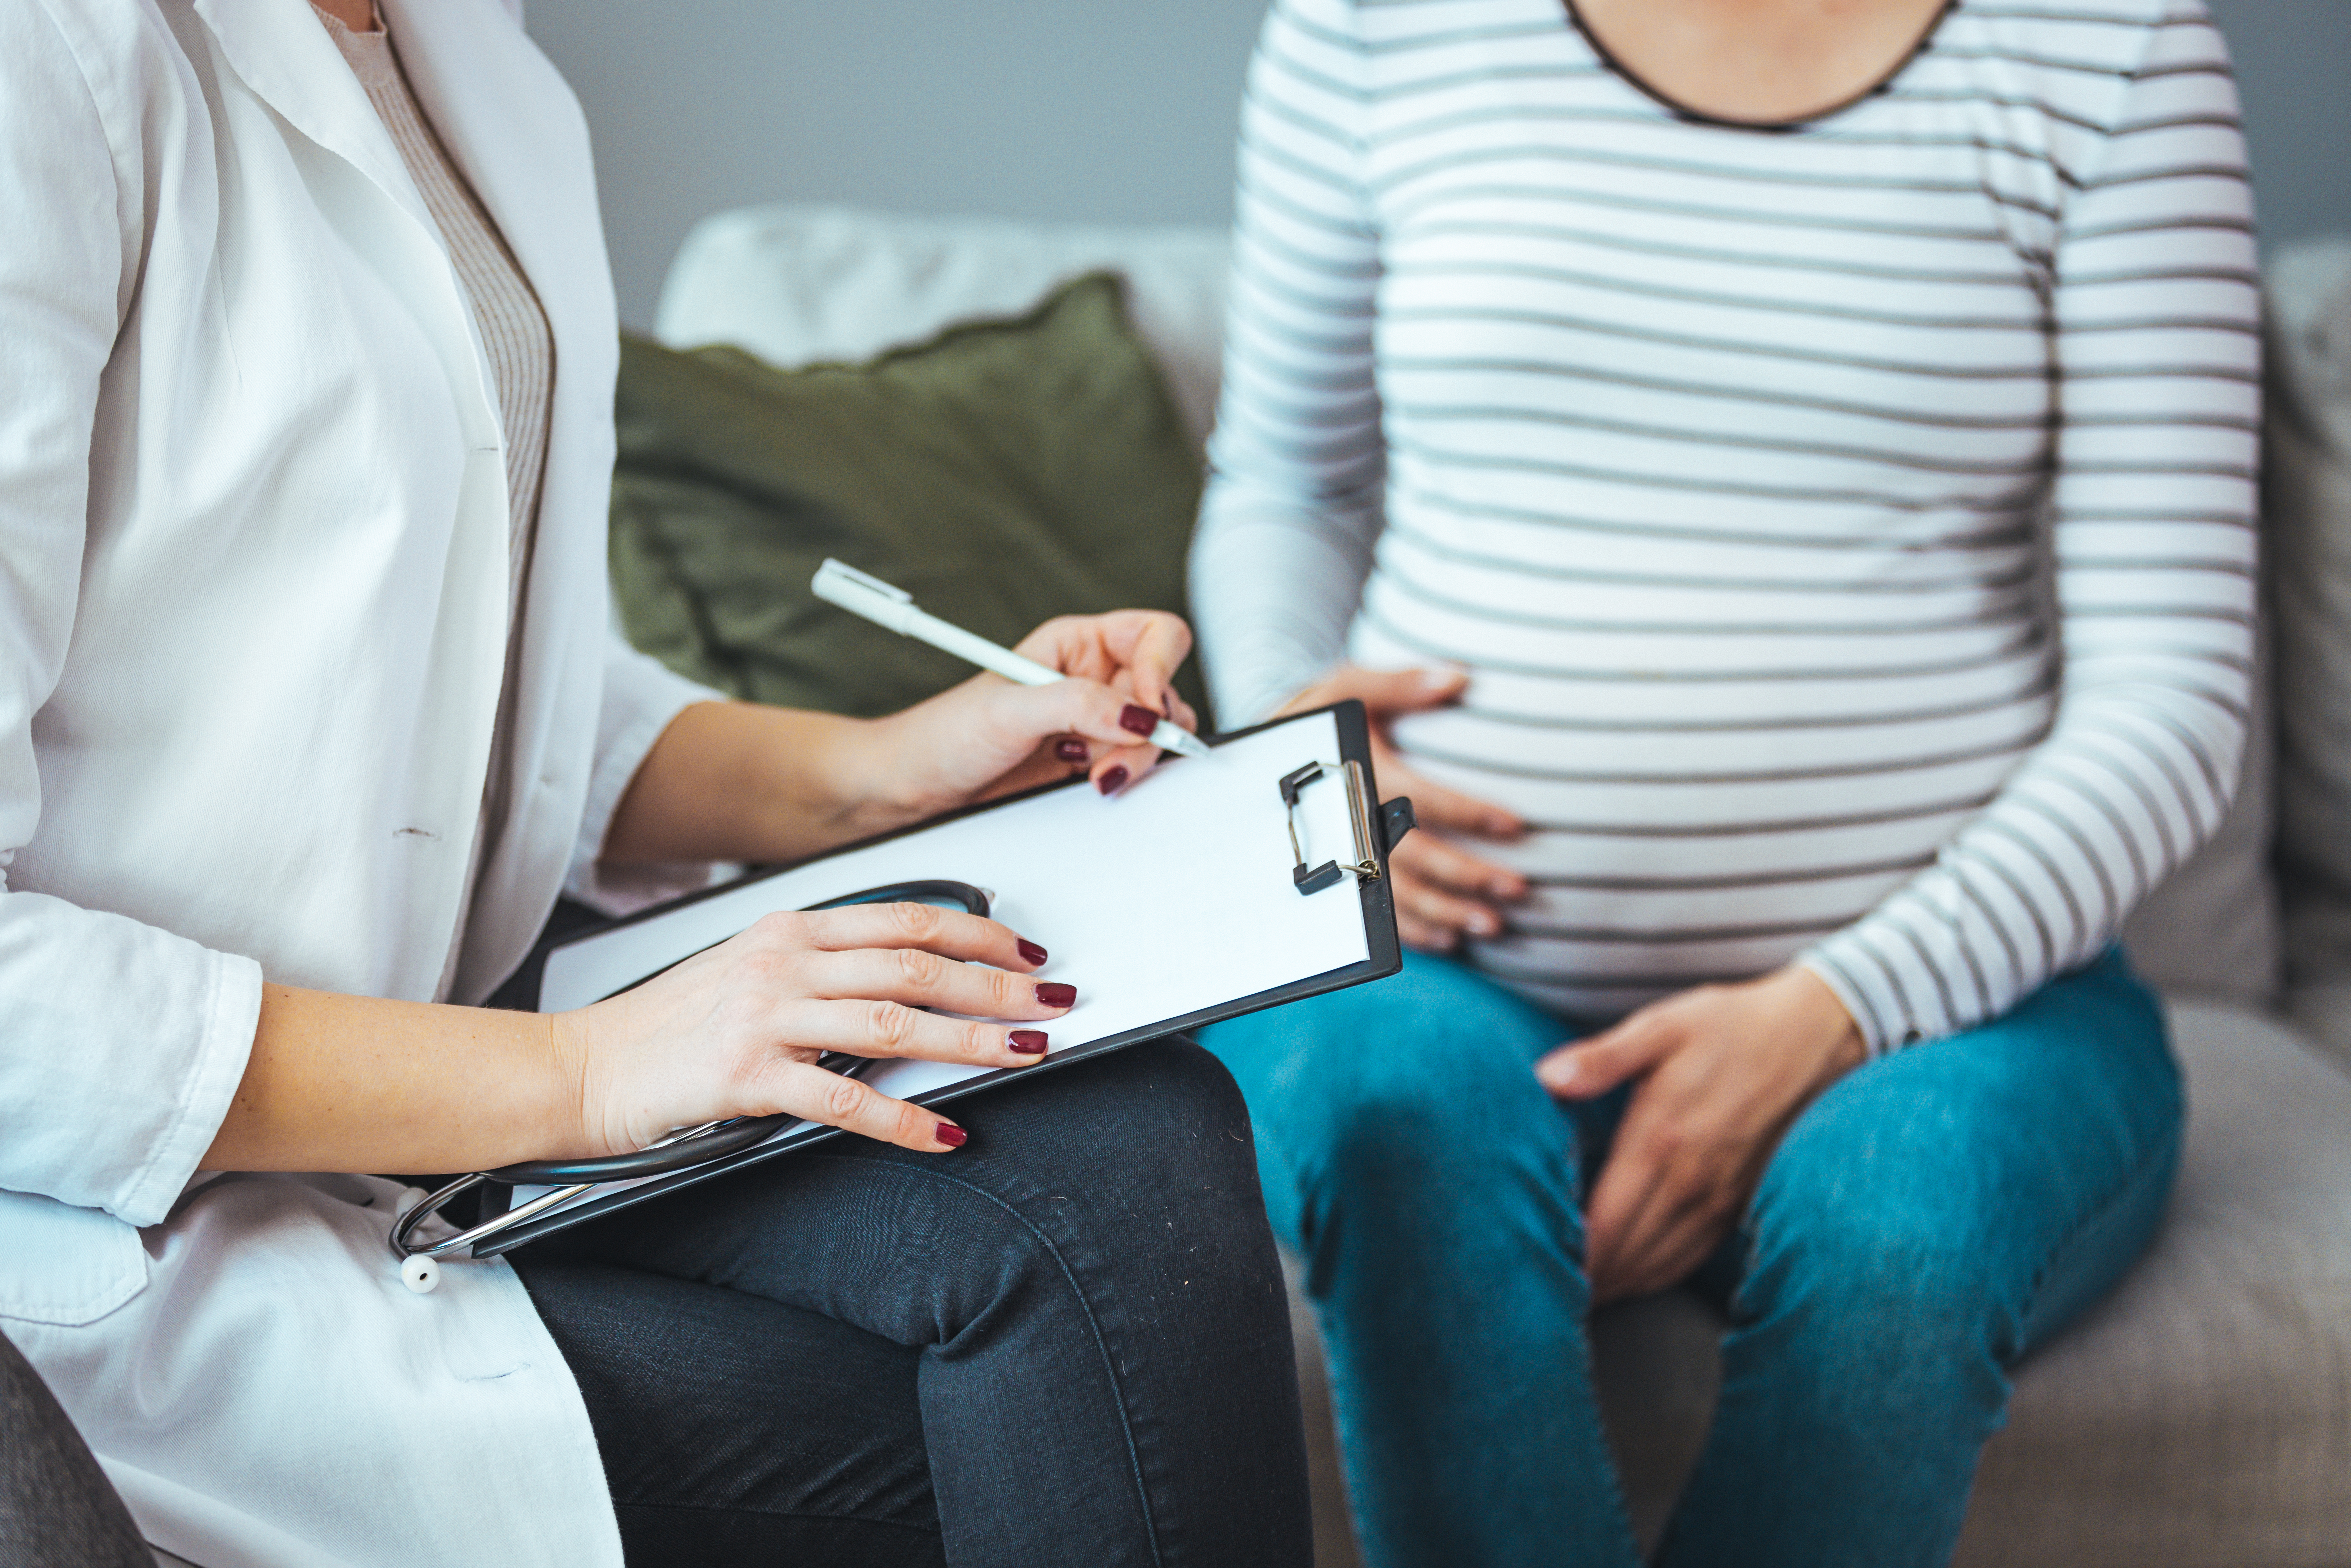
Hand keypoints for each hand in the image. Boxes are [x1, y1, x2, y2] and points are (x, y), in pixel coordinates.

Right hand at [555, 900, 1079, 1154]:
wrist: (583, 1067)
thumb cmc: (669, 1025)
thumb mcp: (748, 969)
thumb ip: (821, 965)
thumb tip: (902, 972)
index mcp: (789, 929)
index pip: (906, 919)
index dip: (978, 934)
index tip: (1028, 953)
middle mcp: (782, 962)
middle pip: (915, 965)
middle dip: (995, 986)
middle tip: (1052, 1001)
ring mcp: (764, 1018)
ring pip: (893, 1023)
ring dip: (970, 1043)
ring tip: (1025, 1053)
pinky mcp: (747, 1077)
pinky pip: (843, 1099)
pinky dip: (902, 1121)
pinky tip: (944, 1134)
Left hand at [869, 609, 1201, 811]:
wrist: (918, 784)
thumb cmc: (947, 733)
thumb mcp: (1009, 710)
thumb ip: (1077, 705)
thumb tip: (1137, 716)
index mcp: (1076, 642)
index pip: (1153, 634)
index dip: (1160, 666)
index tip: (1143, 707)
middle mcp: (1093, 676)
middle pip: (1162, 690)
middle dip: (1145, 726)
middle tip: (1109, 752)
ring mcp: (1096, 720)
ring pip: (1156, 732)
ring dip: (1134, 756)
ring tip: (1088, 769)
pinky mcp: (1092, 757)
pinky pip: (1136, 762)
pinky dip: (1124, 774)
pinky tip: (1086, 778)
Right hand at [1276, 664, 1525, 950]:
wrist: (1254, 758)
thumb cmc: (1312, 719)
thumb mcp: (1346, 687)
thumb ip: (1399, 683)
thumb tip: (1458, 677)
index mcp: (1356, 776)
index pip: (1421, 801)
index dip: (1469, 814)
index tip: (1514, 825)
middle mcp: (1348, 823)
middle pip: (1414, 859)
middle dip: (1466, 877)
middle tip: (1516, 889)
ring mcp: (1339, 857)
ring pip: (1397, 896)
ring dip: (1446, 913)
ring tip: (1492, 925)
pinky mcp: (1336, 879)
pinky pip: (1374, 915)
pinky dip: (1411, 931)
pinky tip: (1449, 939)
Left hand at [1535, 966, 1865, 1303]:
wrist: (1811, 1036)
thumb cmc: (1727, 1027)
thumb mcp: (1660, 1027)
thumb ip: (1601, 1058)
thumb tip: (1545, 1077)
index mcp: (1659, 1141)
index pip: (1604, 1225)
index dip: (1569, 1256)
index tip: (1536, 1266)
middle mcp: (1690, 1182)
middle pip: (1625, 1255)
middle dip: (1585, 1278)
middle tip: (1546, 1291)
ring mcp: (1720, 1199)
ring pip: (1658, 1265)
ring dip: (1617, 1284)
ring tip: (1580, 1294)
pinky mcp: (1740, 1203)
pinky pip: (1692, 1257)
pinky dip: (1656, 1275)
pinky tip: (1632, 1279)